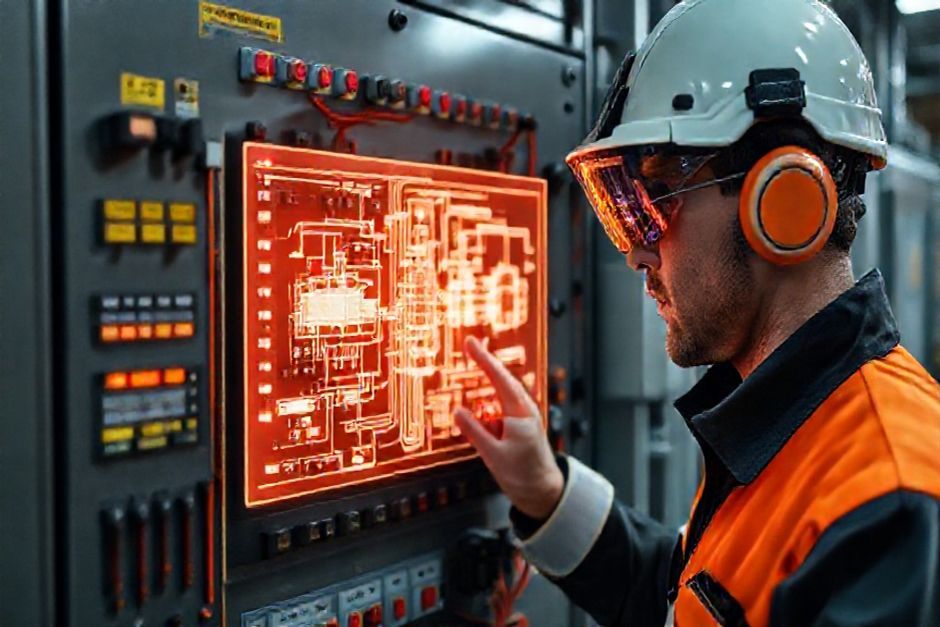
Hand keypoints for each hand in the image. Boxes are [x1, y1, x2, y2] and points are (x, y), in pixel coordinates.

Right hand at [454, 336, 563, 519]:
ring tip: (474, 363)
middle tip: (469, 343)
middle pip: (503, 379)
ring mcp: (523, 418)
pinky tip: (479, 403)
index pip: (499, 380)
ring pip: (502, 393)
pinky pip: (501, 407)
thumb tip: (458, 411)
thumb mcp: (493, 455)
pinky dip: (489, 400)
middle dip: (486, 361)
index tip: (470, 343)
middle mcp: (524, 411)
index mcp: (520, 414)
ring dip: (488, 379)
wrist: (544, 492)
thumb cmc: (524, 476)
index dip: (483, 360)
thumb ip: (475, 432)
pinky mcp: (519, 427)